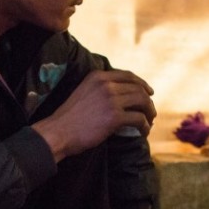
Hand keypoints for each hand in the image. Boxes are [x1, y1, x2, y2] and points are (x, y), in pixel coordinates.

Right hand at [33, 69, 155, 161]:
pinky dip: (144, 126)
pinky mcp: (114, 117)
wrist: (58, 132)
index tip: (149, 93)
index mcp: (98, 76)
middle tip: (150, 113)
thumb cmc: (69, 118)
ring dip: (149, 113)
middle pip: (138, 89)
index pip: (128, 76)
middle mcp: (106, 84)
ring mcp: (111, 100)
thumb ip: (100, 89)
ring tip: (148, 123)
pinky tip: (143, 132)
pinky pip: (139, 119)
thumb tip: (121, 96)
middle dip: (148, 102)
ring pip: (142, 102)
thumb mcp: (84, 92)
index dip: (142, 84)